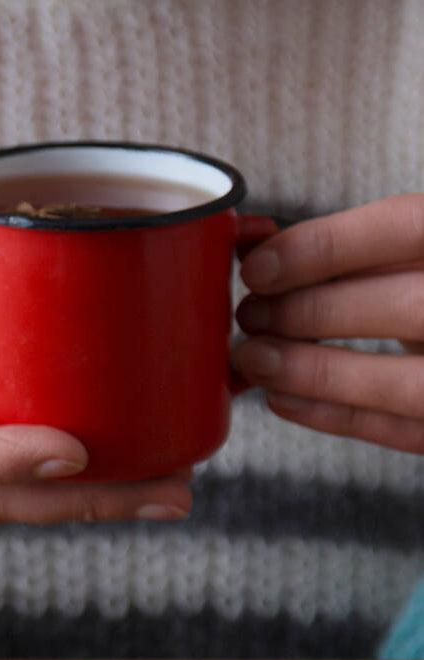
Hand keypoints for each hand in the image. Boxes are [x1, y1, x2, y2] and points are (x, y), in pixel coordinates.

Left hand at [233, 194, 423, 452]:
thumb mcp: (406, 255)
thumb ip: (350, 252)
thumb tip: (256, 256)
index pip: (409, 227)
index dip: (327, 247)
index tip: (258, 268)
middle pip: (410, 306)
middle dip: (313, 312)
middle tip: (251, 315)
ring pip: (404, 383)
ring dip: (315, 372)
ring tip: (255, 358)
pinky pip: (398, 432)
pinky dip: (332, 414)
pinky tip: (280, 396)